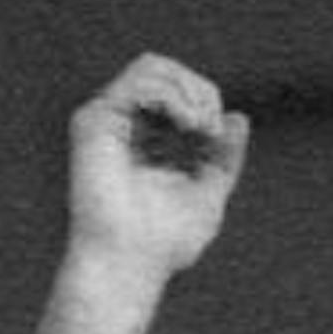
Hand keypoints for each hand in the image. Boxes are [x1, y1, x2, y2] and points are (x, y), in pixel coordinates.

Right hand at [68, 55, 248, 281]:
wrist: (128, 266)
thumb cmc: (162, 245)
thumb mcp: (208, 194)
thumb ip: (224, 158)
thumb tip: (239, 118)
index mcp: (144, 141)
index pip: (177, 92)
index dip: (205, 101)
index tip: (216, 139)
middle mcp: (121, 127)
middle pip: (165, 72)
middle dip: (200, 91)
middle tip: (210, 129)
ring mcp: (105, 122)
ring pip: (151, 67)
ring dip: (187, 90)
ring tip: (200, 127)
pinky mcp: (93, 122)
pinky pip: (139, 80)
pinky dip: (171, 94)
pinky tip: (186, 123)